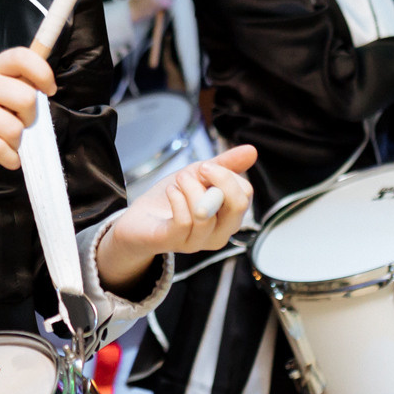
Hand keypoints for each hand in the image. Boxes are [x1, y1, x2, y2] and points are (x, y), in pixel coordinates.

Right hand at [0, 47, 51, 207]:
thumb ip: (13, 87)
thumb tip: (45, 88)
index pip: (21, 57)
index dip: (43, 72)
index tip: (49, 91)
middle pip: (27, 98)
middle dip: (30, 120)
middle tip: (16, 126)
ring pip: (15, 128)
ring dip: (16, 144)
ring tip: (2, 143)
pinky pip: (0, 148)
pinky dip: (9, 159)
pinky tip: (5, 159)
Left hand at [97, 146, 258, 290]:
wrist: (140, 219)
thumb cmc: (173, 198)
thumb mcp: (199, 175)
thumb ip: (225, 165)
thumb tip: (252, 150)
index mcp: (229, 217)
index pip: (245, 194)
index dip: (226, 174)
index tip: (207, 166)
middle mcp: (219, 234)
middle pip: (237, 206)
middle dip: (218, 178)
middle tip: (199, 168)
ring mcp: (198, 242)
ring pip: (206, 213)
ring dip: (190, 187)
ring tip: (179, 180)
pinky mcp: (174, 242)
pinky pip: (184, 221)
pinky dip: (176, 198)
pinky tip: (171, 192)